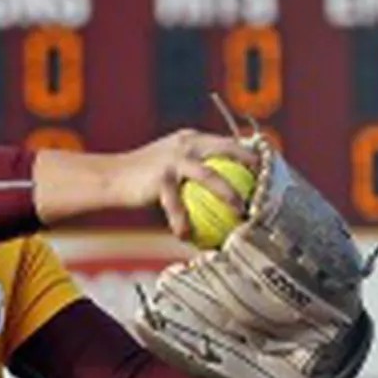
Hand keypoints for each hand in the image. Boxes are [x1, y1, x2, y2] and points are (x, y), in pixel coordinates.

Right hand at [103, 130, 259, 243]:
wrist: (111, 178)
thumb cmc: (145, 180)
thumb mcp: (172, 169)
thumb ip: (195, 173)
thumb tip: (223, 195)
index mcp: (192, 139)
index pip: (228, 142)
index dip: (250, 153)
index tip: (266, 169)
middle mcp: (186, 144)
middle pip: (227, 149)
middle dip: (250, 163)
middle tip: (264, 184)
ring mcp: (174, 159)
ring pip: (210, 177)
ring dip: (228, 195)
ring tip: (240, 212)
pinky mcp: (161, 177)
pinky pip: (179, 205)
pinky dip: (183, 222)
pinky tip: (187, 238)